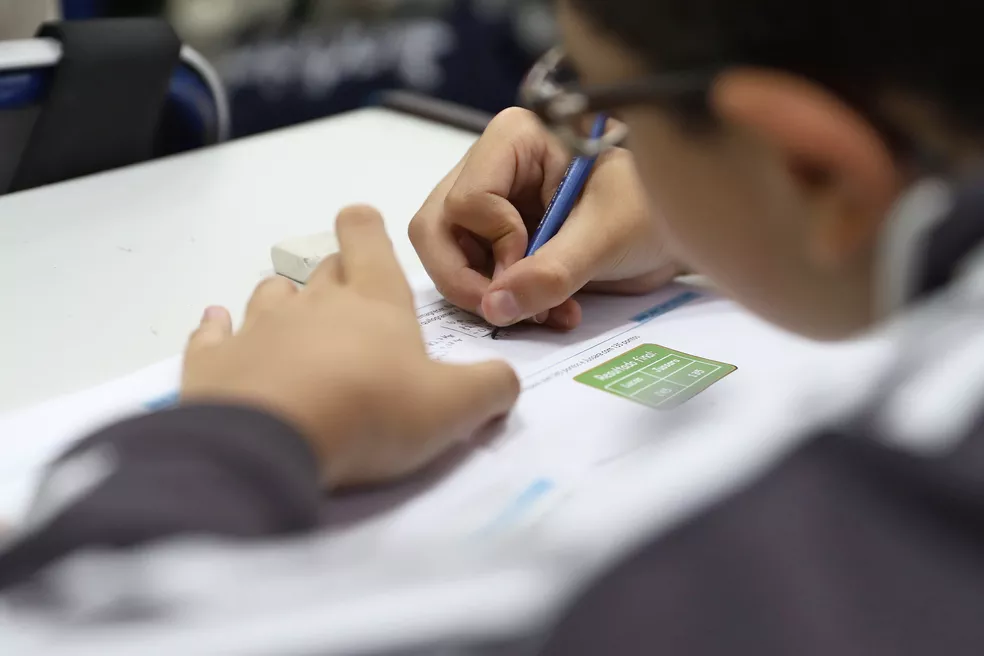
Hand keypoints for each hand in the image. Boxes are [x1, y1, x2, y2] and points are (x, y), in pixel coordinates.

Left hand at [181, 206, 519, 487]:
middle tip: (348, 301)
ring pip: (269, 294)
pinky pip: (211, 333)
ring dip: (281, 300)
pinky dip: (216, 329)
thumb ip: (490, 389)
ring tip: (291, 320)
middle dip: (334, 276)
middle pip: (322, 271)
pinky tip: (216, 330)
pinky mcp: (213, 362)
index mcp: (374, 301)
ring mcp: (258, 328)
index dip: (366, 228)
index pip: (367, 238)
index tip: (364, 226)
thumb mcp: (453, 406)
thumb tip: (507, 383)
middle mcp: (313, 303)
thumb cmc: (371, 412)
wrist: (272, 442)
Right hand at [409, 107, 681, 329]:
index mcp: (514, 139)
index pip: (465, 201)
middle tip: (508, 310)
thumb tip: (496, 307)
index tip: (539, 263)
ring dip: (490, 297)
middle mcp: (490, 166)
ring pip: (446, 257)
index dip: (495, 245)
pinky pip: (472, 276)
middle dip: (470, 279)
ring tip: (546, 313)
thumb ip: (553, 271)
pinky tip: (550, 312)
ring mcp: (490, 205)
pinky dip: (504, 303)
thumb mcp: (607, 237)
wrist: (676, 233)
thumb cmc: (651, 210)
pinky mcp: (497, 240)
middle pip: (436, 228)